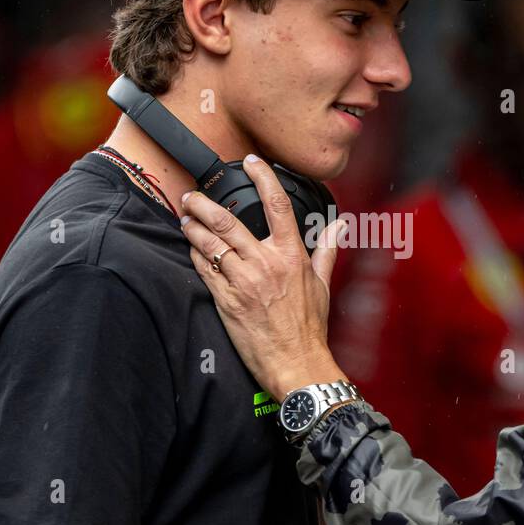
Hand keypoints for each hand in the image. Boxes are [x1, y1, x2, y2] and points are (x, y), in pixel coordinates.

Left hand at [180, 155, 348, 400]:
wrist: (296, 363)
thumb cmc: (310, 327)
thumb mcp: (323, 284)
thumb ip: (326, 250)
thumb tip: (338, 226)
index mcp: (292, 255)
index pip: (277, 204)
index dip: (263, 177)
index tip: (251, 162)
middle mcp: (266, 263)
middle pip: (228, 221)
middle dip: (204, 204)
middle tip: (192, 195)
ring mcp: (244, 282)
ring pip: (211, 243)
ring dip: (193, 227)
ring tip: (185, 217)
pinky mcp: (226, 300)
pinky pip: (204, 270)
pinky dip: (195, 255)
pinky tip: (191, 248)